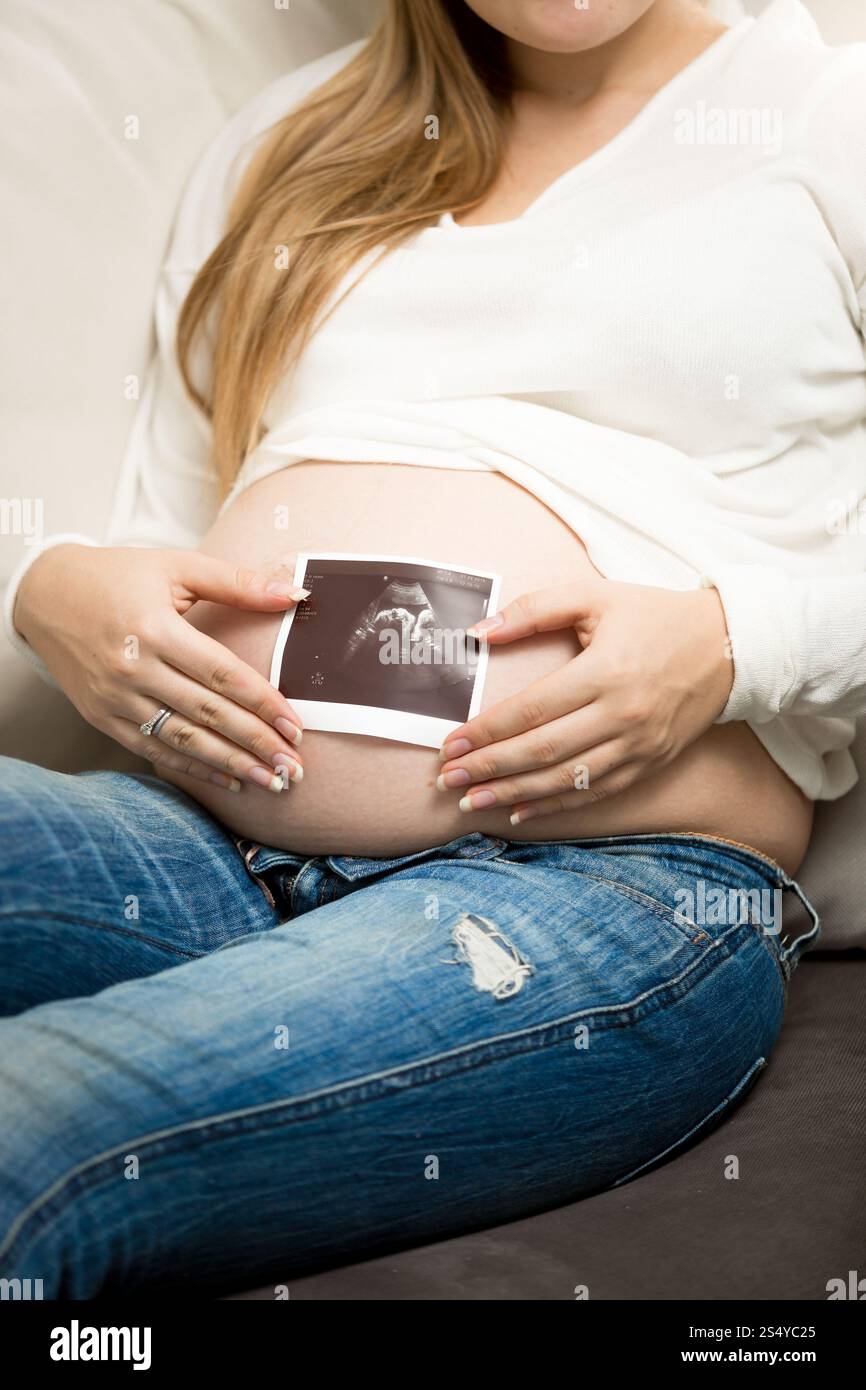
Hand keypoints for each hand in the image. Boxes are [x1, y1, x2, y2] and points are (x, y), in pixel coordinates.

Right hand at [15, 544, 308, 792]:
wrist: (46, 595)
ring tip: (272, 782)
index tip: (295, 727)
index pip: (221, 674)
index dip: (263, 703)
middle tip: (294, 767)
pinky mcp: (103, 717)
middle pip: (208, 713)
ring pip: (184, 740)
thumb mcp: (177, 566)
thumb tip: (296, 593)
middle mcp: (134, 668)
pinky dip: (193, 768)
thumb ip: (237, 582)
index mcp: (155, 628)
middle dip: (256, 744)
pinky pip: (154, 751)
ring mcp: (116, 697)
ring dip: (232, 765)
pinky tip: (229, 781)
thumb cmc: (119, 576)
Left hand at [436, 577, 733, 823]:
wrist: (731, 646)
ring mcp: (639, 745)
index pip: (532, 710)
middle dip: (488, 768)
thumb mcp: (596, 597)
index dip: (486, 730)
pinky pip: (595, 792)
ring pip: (565, 779)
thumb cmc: (655, 616)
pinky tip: (519, 812)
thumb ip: (534, 610)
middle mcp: (622, 715)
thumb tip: (478, 632)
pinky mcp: (650, 763)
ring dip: (513, 794)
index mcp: (606, 671)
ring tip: (471, 801)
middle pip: (542, 750)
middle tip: (446, 780)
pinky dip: (555, 806)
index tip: (449, 743)